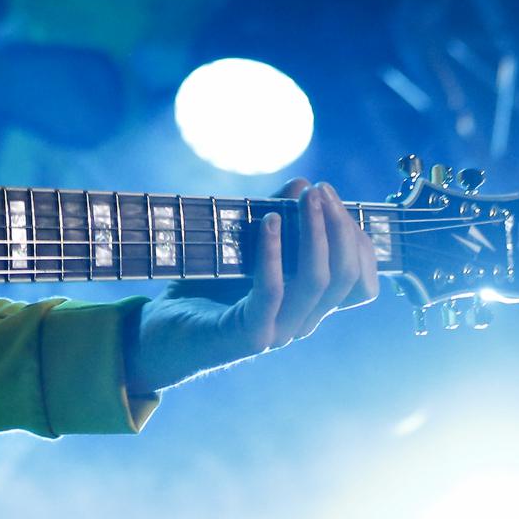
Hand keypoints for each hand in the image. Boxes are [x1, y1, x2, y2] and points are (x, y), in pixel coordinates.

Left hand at [126, 179, 379, 394]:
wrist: (157, 334)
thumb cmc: (202, 286)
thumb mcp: (243, 245)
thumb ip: (275, 218)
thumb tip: (303, 184)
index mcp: (308, 306)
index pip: (361, 281)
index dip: (358, 239)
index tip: (334, 200)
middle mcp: (301, 322)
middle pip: (346, 277)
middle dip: (340, 226)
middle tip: (323, 190)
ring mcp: (277, 332)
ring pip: (318, 282)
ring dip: (316, 232)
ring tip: (307, 197)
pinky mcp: (247, 334)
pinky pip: (272, 292)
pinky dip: (273, 252)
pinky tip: (268, 221)